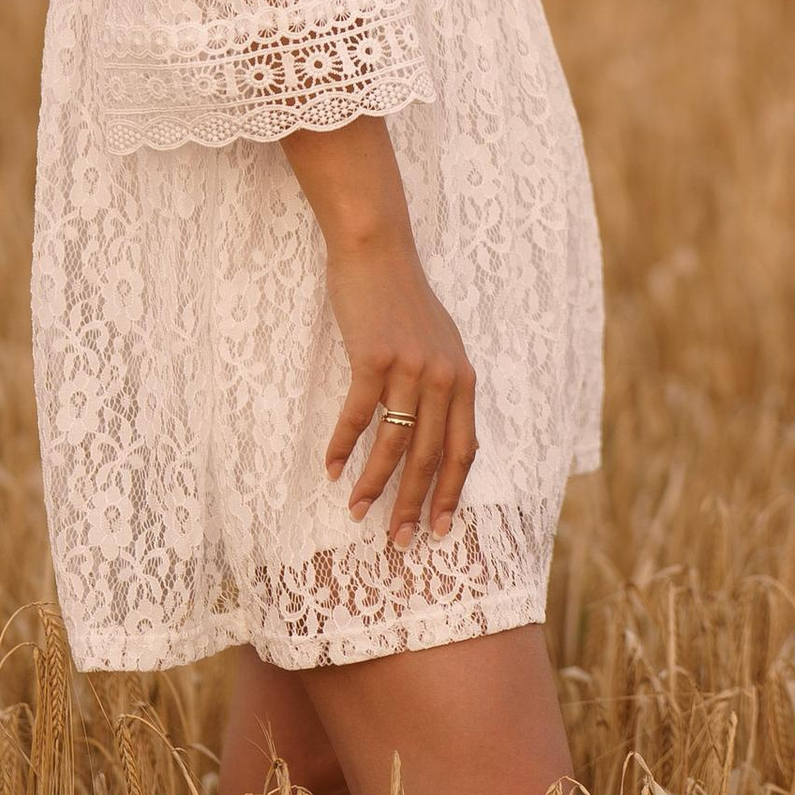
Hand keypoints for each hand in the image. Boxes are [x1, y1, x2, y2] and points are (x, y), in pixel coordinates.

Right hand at [317, 233, 478, 553]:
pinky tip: (330, 469)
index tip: (438, 529)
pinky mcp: (374, 358)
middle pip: (431, 457)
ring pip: (394, 444)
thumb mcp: (438, 344)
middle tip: (398, 541)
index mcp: (462, 380)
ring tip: (356, 512)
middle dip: (413, 504)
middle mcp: (443, 378)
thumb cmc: (403, 301)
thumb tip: (437, 432)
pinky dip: (342, 446)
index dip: (451, 493)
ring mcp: (409, 368)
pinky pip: (358, 415)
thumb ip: (442, 386)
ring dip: (373, 484)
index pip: (464, 450)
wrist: (378, 252)